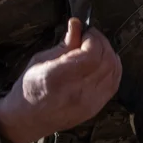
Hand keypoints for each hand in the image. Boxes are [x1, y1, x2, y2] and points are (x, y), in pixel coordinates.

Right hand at [0, 18, 121, 142]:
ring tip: (97, 48)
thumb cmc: (29, 88)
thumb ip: (64, 44)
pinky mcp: (96, 108)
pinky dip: (113, 69)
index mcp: (58, 78)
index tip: (86, 32)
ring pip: (114, 72)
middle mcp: (77, 92)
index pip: (92, 54)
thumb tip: (77, 24)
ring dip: (109, 54)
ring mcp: (89, 103)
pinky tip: (104, 61)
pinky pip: (114, 84)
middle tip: (92, 37)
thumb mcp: (40, 60)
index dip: (94, 38)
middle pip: (106, 61)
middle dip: (102, 43)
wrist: (28, 119)